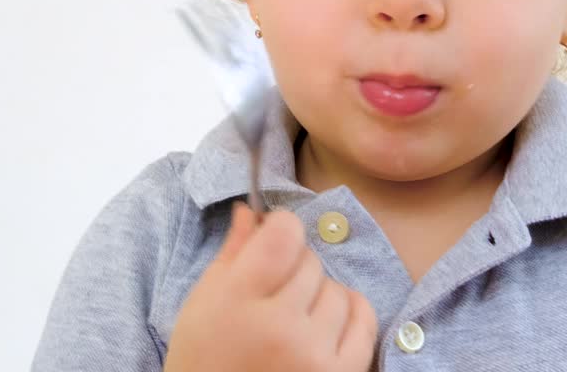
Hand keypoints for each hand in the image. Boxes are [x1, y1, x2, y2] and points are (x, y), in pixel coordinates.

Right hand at [164, 204, 377, 371]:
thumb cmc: (204, 358)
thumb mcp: (203, 302)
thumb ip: (233, 252)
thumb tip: (252, 210)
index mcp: (238, 301)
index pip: (285, 234)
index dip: (280, 228)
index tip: (272, 240)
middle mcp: (281, 326)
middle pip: (311, 261)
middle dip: (294, 270)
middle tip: (273, 296)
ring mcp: (314, 353)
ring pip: (336, 289)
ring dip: (318, 297)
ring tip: (291, 321)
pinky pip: (363, 320)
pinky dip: (349, 314)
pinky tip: (326, 324)